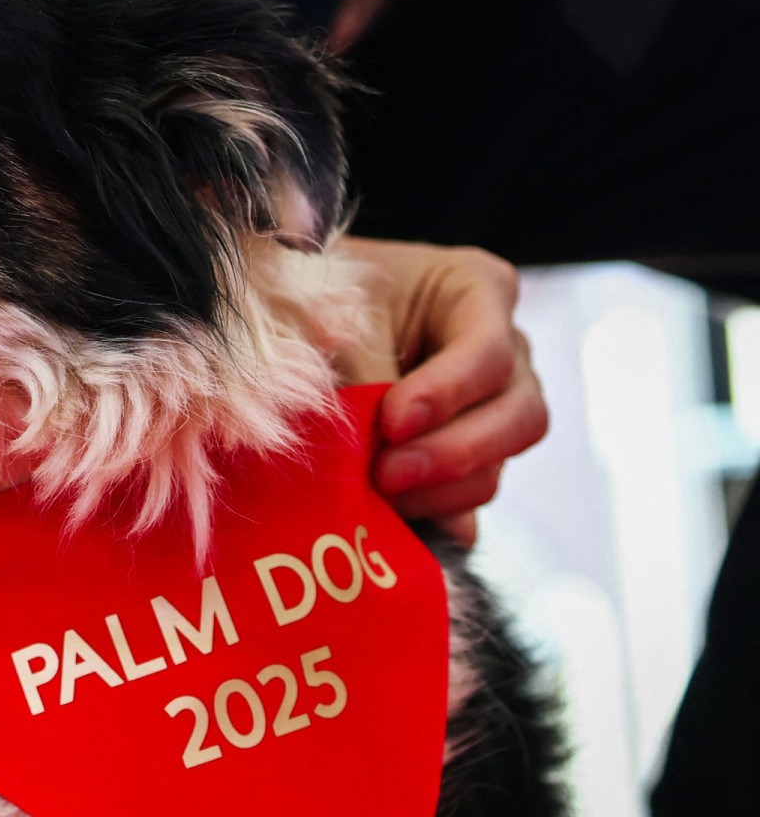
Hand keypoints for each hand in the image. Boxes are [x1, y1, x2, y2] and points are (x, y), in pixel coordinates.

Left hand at [334, 237, 548, 543]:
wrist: (296, 314)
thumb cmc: (321, 299)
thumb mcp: (341, 320)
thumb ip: (367, 379)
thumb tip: (379, 457)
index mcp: (477, 290)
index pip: (488, 352)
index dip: (445, 395)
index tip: (392, 423)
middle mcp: (503, 350)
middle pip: (520, 416)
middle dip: (453, 454)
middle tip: (386, 475)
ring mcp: (491, 409)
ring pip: (499, 466)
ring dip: (438, 493)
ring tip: (377, 497)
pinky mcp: (468, 459)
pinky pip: (470, 502)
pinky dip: (433, 517)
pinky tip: (398, 526)